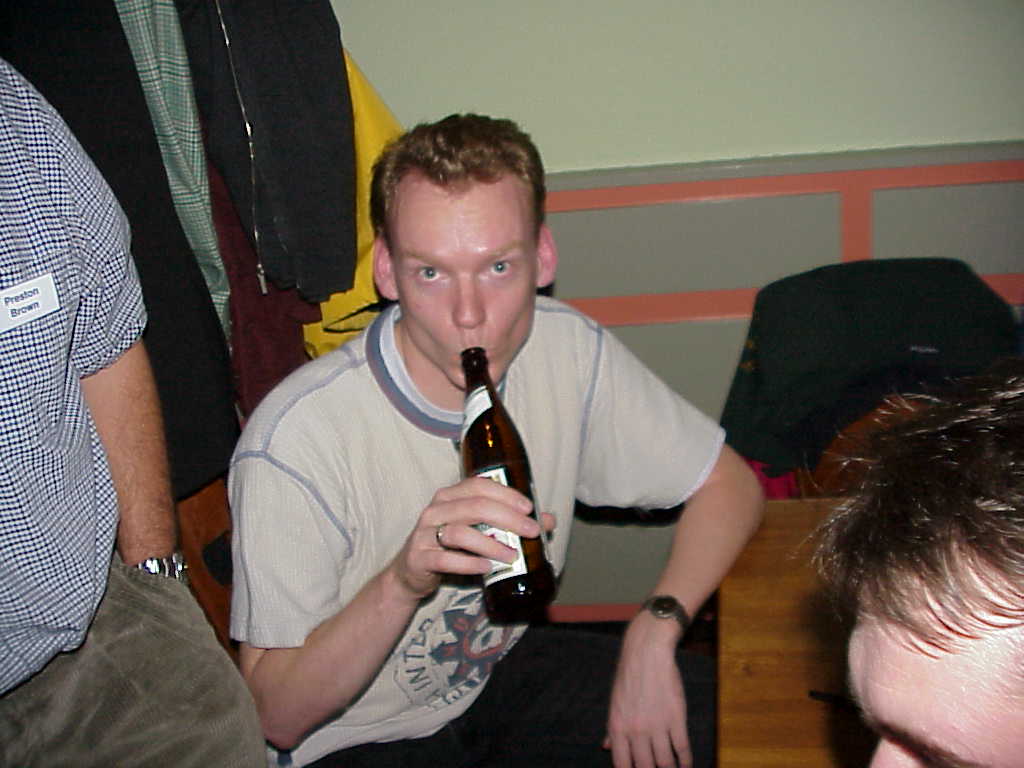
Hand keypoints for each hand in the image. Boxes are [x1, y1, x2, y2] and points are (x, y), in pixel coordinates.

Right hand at [388, 476, 553, 599]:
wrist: (410, 572)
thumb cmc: (449, 546)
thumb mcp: (478, 530)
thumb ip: (508, 523)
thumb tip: (548, 520)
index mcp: (450, 496)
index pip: (479, 486)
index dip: (505, 494)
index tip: (529, 508)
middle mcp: (436, 510)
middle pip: (474, 507)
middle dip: (507, 518)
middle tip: (530, 532)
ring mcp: (425, 533)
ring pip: (460, 533)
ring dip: (490, 543)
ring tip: (512, 555)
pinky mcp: (419, 557)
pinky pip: (445, 558)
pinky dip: (468, 563)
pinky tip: (486, 568)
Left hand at [604, 612, 689, 767]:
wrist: (647, 654)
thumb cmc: (628, 676)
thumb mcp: (614, 703)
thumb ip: (612, 729)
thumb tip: (605, 747)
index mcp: (617, 728)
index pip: (622, 765)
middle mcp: (636, 731)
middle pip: (646, 767)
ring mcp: (657, 726)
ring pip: (665, 762)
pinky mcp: (676, 718)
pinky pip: (682, 749)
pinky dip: (686, 761)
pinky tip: (686, 765)